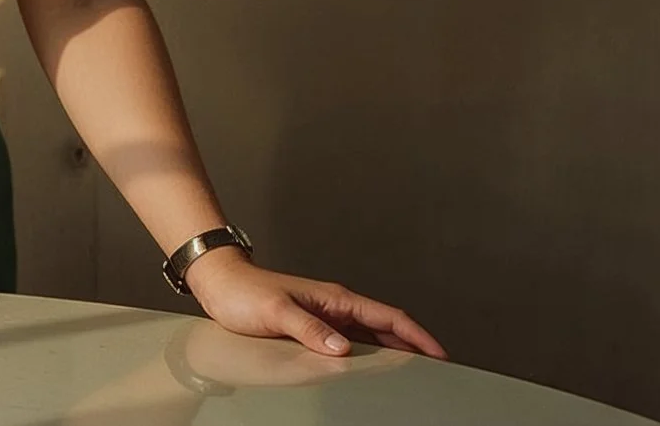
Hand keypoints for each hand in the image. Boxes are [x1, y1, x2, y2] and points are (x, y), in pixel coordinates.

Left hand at [184, 249, 447, 359]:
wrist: (221, 285)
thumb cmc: (245, 293)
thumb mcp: (277, 311)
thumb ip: (309, 328)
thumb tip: (342, 348)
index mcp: (336, 299)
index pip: (388, 316)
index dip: (416, 335)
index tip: (438, 353)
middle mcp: (336, 306)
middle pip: (386, 328)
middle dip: (413, 346)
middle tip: (436, 370)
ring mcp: (327, 317)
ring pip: (371, 336)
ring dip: (392, 352)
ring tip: (412, 373)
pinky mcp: (314, 327)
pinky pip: (351, 343)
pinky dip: (367, 355)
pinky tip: (369, 370)